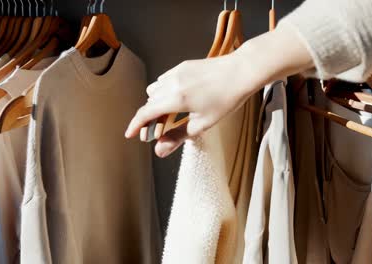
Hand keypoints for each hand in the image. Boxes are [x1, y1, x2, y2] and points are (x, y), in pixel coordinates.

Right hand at [125, 53, 257, 157]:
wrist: (241, 71)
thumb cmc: (227, 99)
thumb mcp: (203, 123)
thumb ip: (178, 137)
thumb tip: (160, 150)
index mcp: (175, 99)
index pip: (146, 113)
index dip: (135, 126)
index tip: (130, 134)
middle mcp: (171, 83)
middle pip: (149, 103)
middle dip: (148, 118)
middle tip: (154, 133)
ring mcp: (176, 72)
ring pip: (155, 89)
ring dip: (156, 103)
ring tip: (168, 116)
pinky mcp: (182, 66)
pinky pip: (164, 80)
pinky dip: (164, 91)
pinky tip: (177, 99)